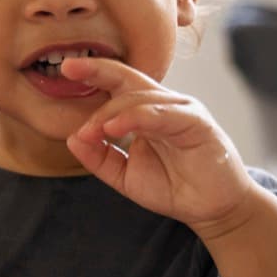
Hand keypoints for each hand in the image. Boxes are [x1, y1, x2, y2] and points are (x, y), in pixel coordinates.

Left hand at [61, 57, 257, 234]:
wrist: (211, 209)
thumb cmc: (172, 186)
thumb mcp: (125, 175)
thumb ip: (99, 158)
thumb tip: (73, 138)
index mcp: (145, 111)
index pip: (117, 83)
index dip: (93, 71)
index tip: (65, 67)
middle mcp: (163, 105)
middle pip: (127, 78)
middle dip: (98, 70)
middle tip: (68, 70)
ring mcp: (182, 111)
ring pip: (141, 98)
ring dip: (111, 112)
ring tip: (91, 131)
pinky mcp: (198, 124)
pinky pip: (165, 114)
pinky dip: (138, 118)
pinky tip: (114, 129)